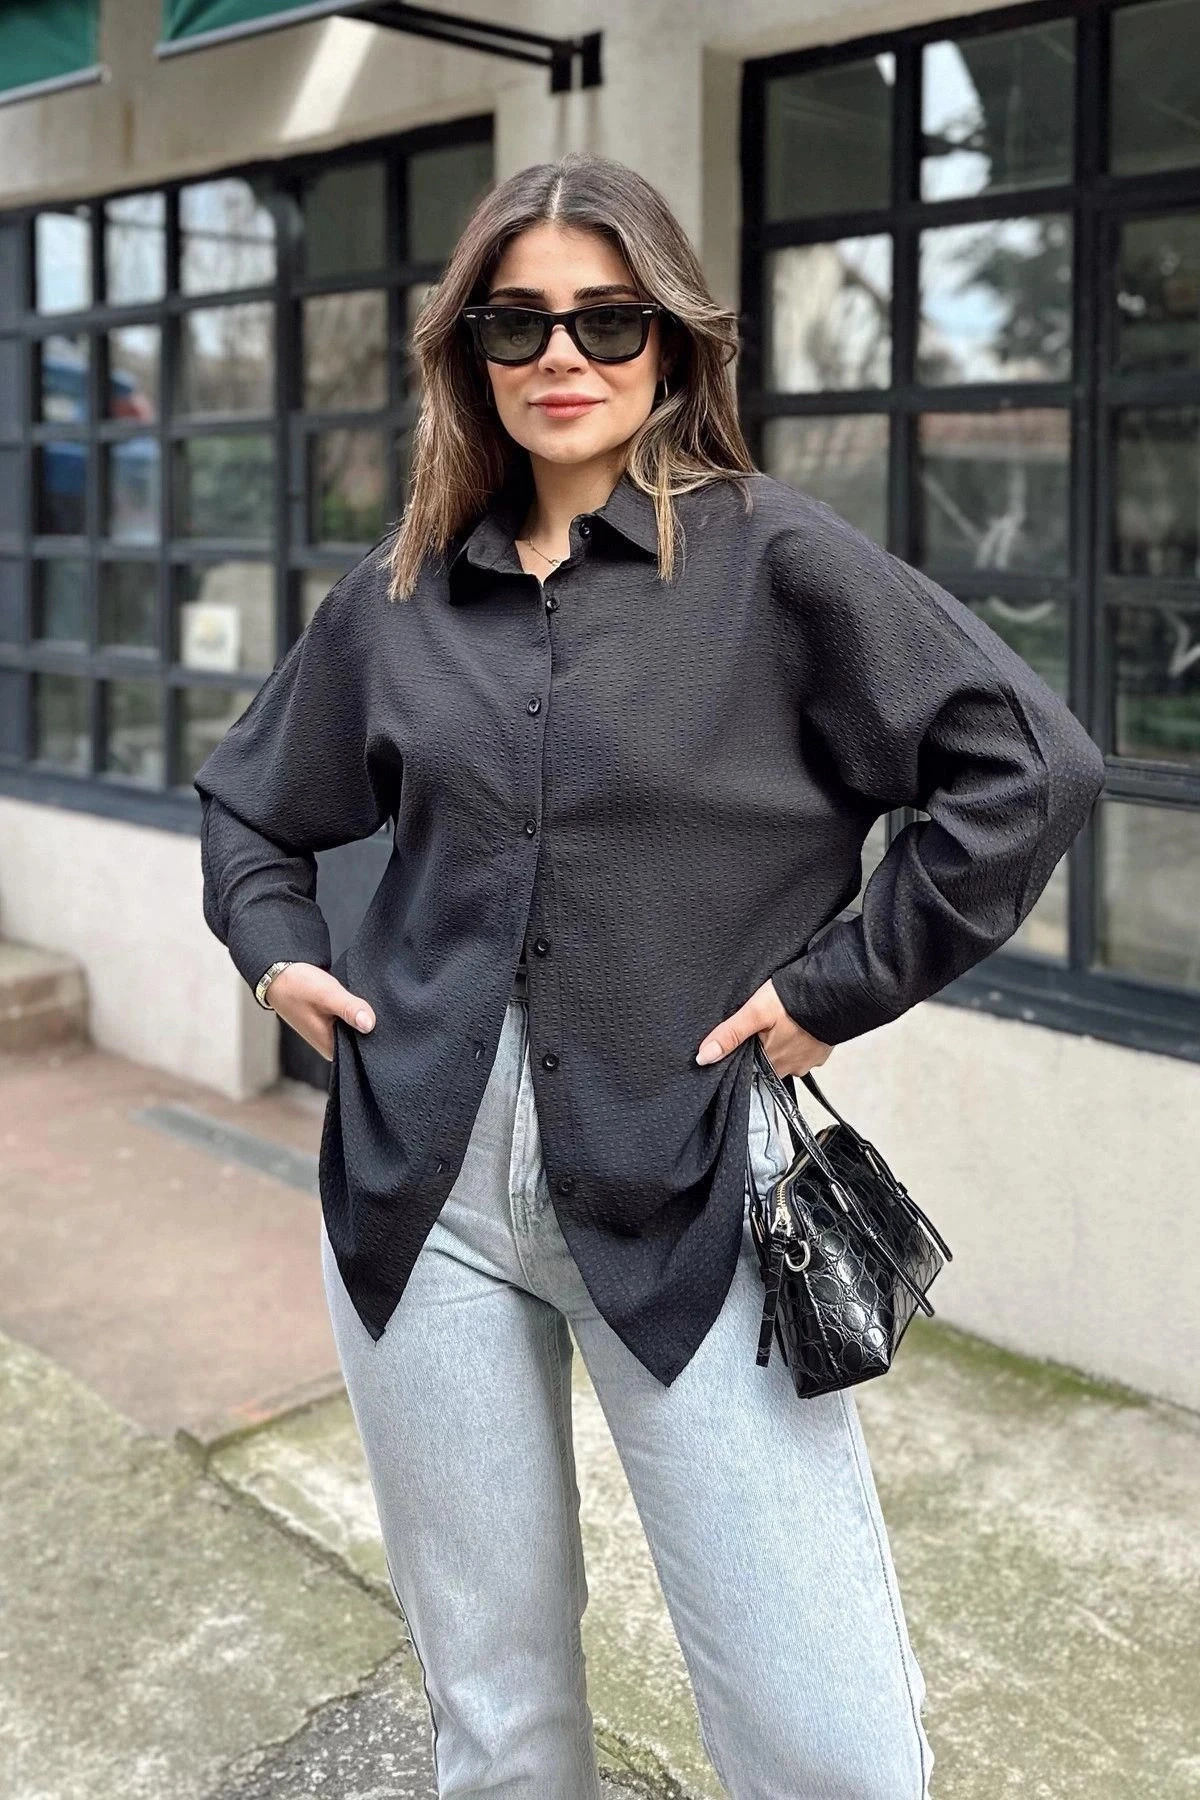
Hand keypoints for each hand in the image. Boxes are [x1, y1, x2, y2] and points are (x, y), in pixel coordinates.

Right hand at [263, 963, 374, 1062]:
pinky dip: (357, 1011)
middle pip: (363, 1039)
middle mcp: (332, 1045)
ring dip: (364, 1016)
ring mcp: (332, 1034)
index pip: (365, 1051)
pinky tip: (363, 1002)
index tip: (387, 1021)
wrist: (277, 973)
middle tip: (382, 1007)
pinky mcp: (332, 1022)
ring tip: (374, 1003)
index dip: (378, 1036)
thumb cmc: (297, 986)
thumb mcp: (327, 995)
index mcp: (330, 1048)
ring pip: (358, 1028)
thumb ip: (348, 1009)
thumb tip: (369, 1025)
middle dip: (373, 1025)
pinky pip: (352, 1020)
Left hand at [695, 977, 831, 1077]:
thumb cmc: (794, 999)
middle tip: (761, 1025)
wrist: (835, 991)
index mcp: (772, 1062)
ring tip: (780, 1022)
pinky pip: (805, 1050)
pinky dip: (800, 1039)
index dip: (744, 1053)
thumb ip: (730, 1035)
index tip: (744, 1039)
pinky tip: (797, 1024)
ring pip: (787, 1056)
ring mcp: (810, 1060)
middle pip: (768, 1062)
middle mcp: (791, 1067)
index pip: (750, 1066)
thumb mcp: (755, 1012)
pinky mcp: (823, 1051)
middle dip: (762, 1047)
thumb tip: (703, 1058)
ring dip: (782, 1043)